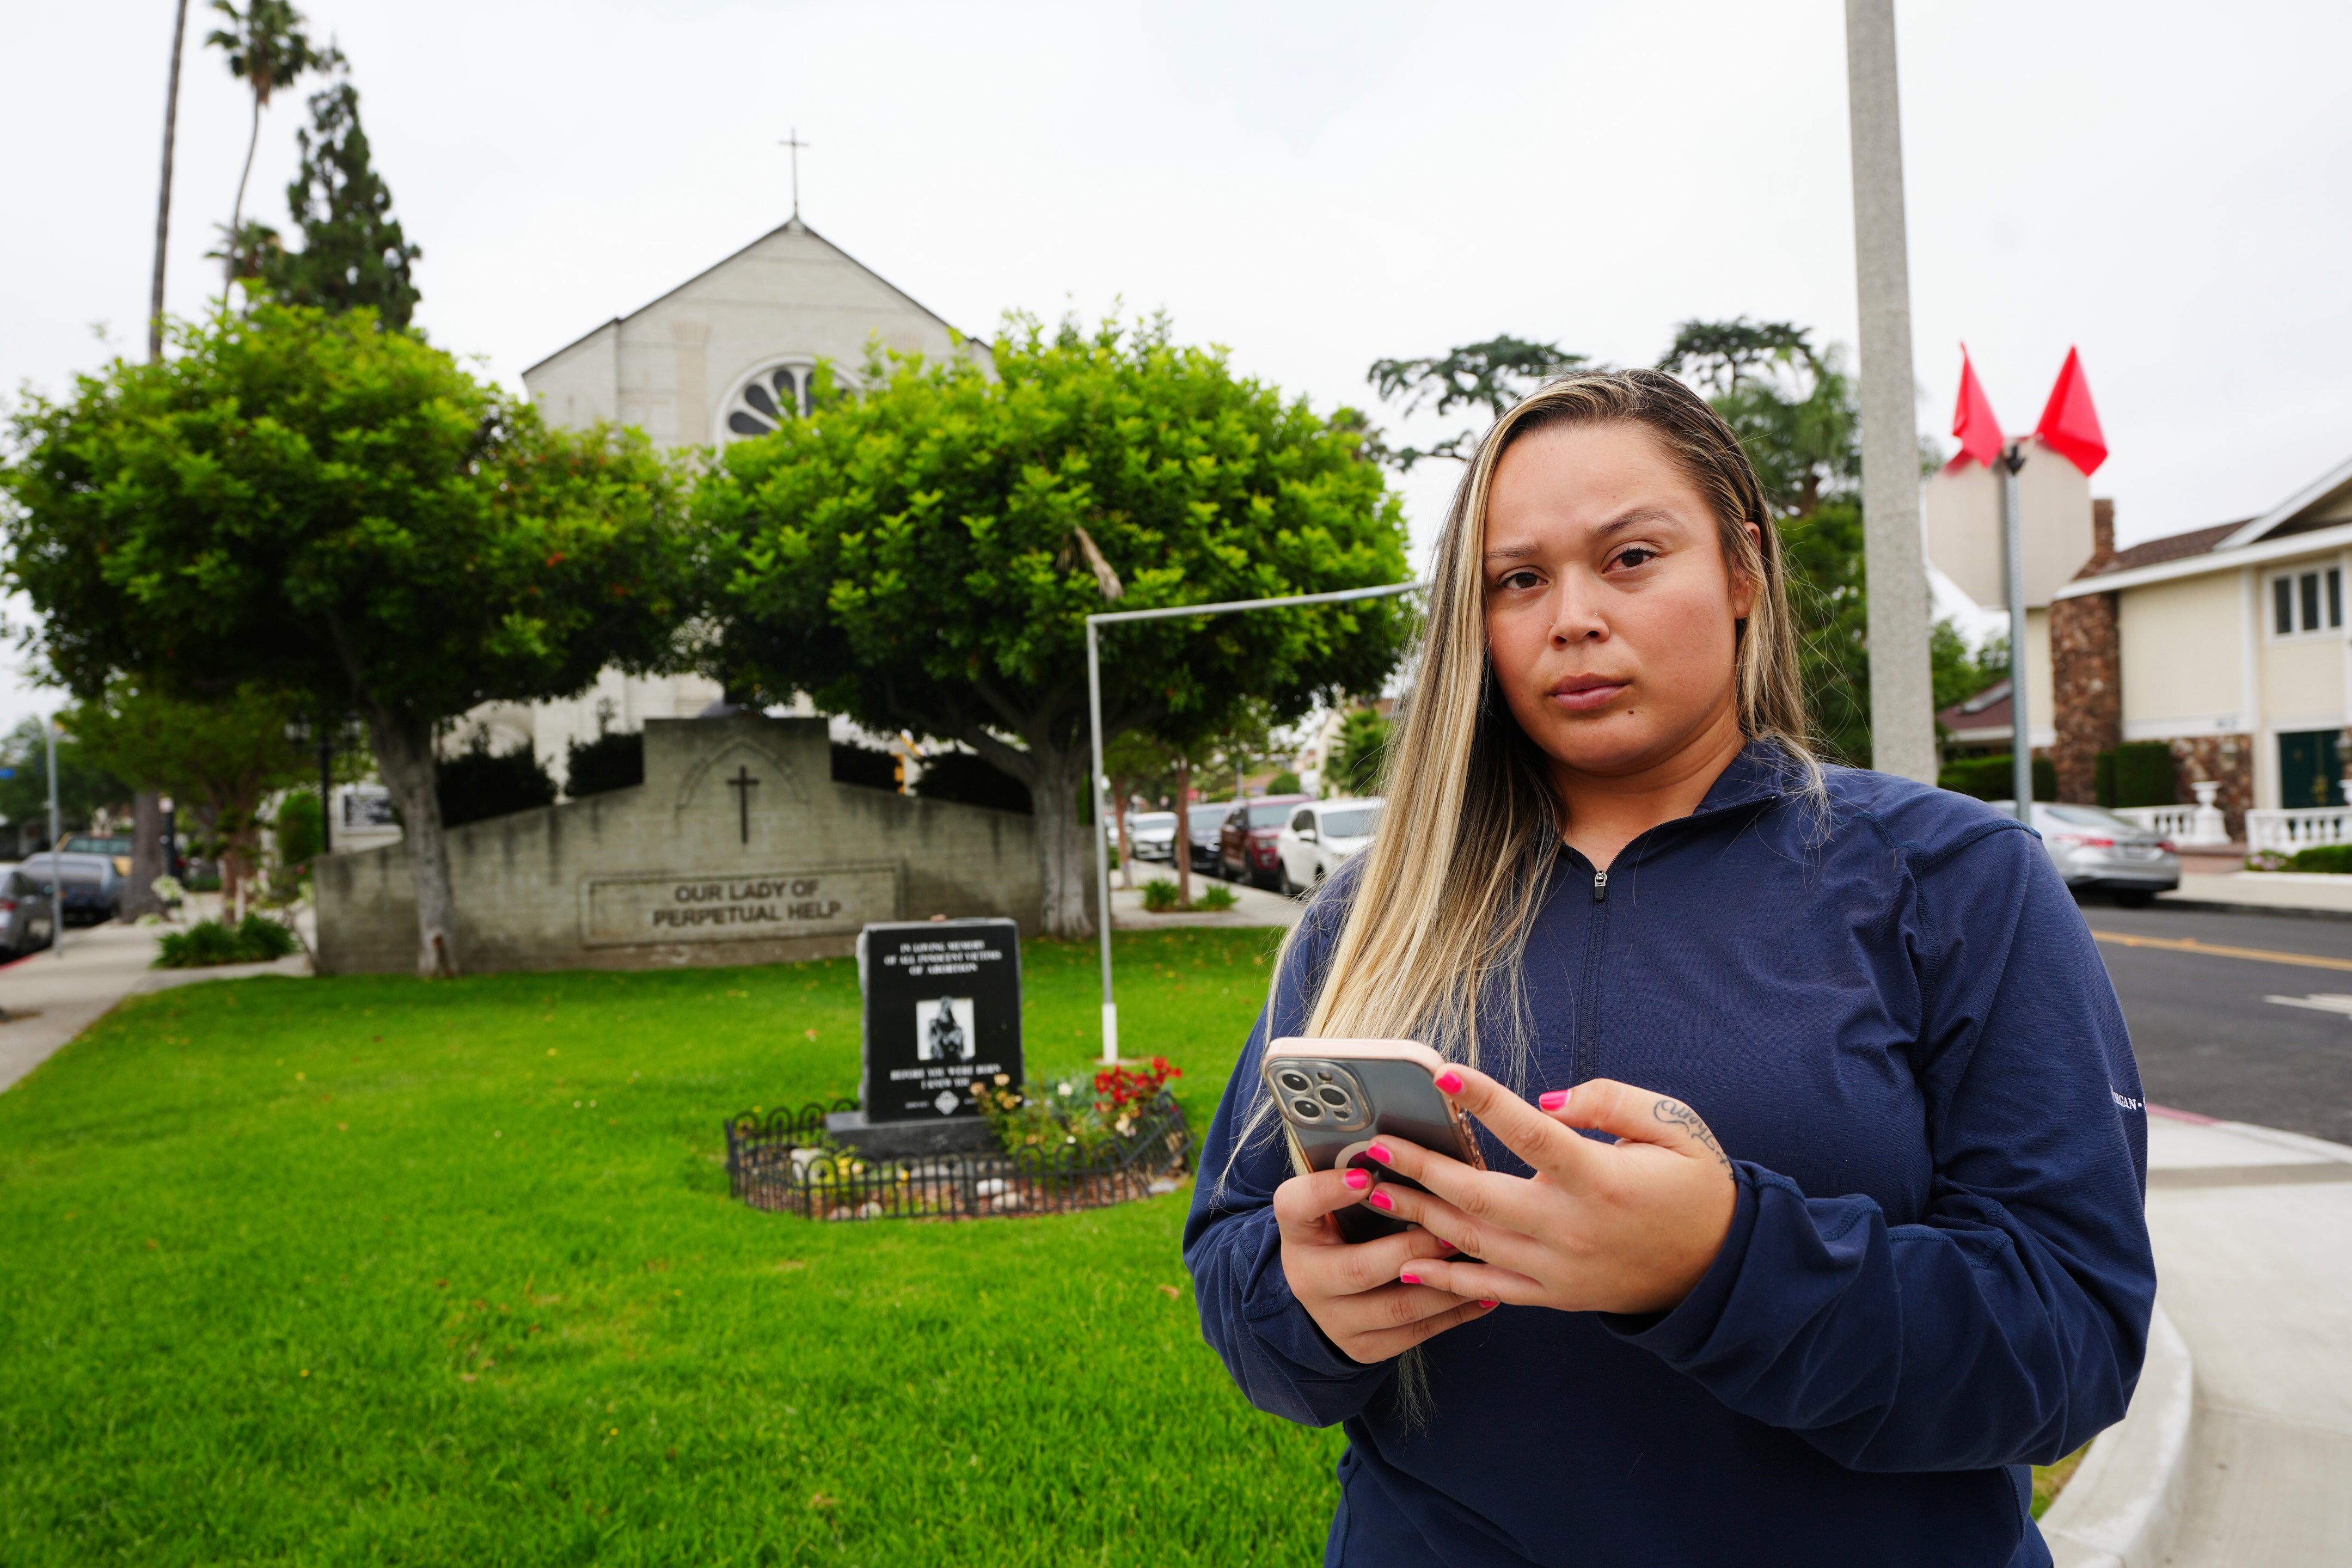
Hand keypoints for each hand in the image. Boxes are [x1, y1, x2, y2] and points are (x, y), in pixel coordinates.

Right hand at [1273, 1162, 1497, 1363]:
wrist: (1322, 1290)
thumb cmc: (1341, 1227)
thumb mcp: (1335, 1202)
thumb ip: (1361, 1178)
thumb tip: (1410, 1149)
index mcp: (1296, 1230)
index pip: (1296, 1206)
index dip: (1328, 1191)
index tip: (1365, 1176)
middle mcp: (1307, 1278)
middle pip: (1358, 1268)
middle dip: (1412, 1248)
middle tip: (1452, 1228)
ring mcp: (1334, 1320)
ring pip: (1397, 1307)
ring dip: (1444, 1283)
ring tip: (1480, 1260)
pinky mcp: (1364, 1347)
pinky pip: (1416, 1333)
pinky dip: (1455, 1312)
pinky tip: (1484, 1292)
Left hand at [1355, 1070, 1736, 1316]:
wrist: (1720, 1267)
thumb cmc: (1694, 1184)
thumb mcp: (1673, 1125)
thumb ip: (1610, 1100)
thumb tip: (1547, 1101)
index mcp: (1601, 1179)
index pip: (1531, 1132)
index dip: (1486, 1101)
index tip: (1443, 1076)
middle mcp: (1572, 1227)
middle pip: (1479, 1195)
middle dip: (1420, 1167)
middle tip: (1373, 1145)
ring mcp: (1559, 1268)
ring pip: (1472, 1241)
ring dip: (1418, 1214)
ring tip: (1373, 1190)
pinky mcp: (1555, 1295)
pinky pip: (1490, 1290)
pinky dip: (1446, 1278)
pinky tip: (1406, 1261)